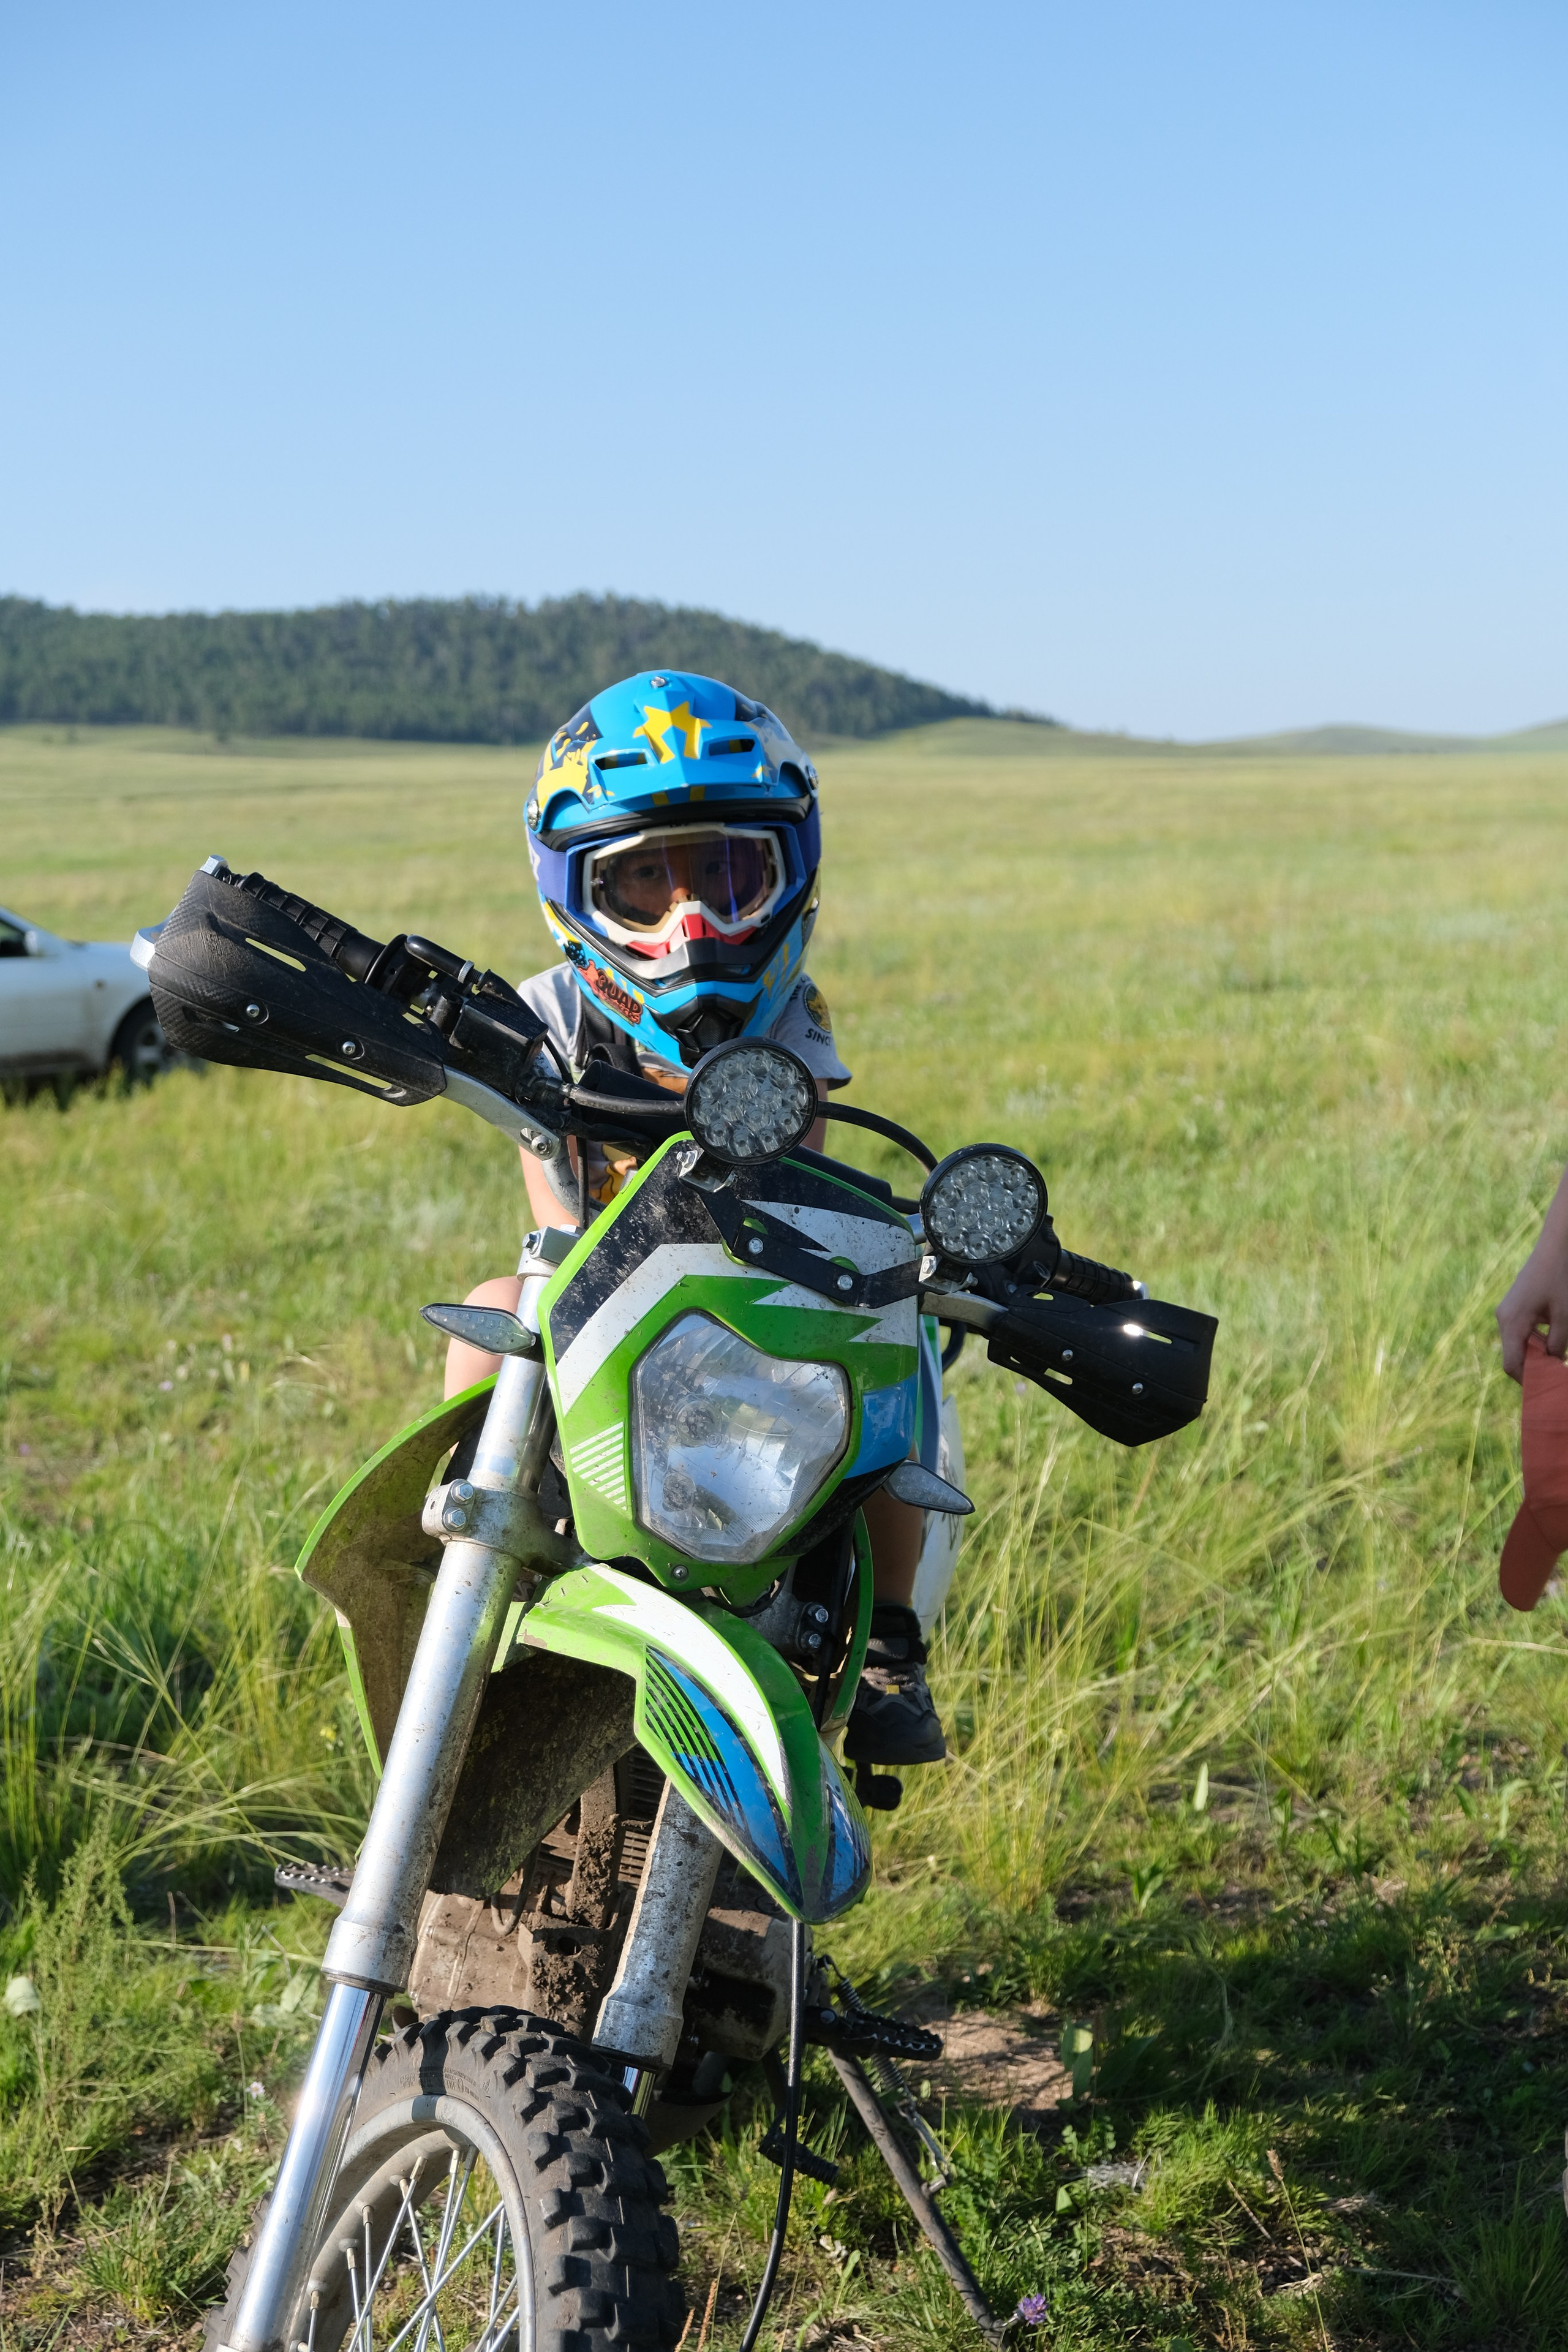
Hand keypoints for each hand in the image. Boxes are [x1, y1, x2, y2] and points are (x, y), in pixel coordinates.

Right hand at [1496, 1244, 1567, 1382]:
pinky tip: (1553, 1337)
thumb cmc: (1560, 1279)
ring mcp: (1507, 1310)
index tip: (1547, 1389)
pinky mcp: (1515, 1304)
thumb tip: (1554, 1364)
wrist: (1556, 1246)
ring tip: (1559, 1356)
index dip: (1528, 1381)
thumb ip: (1557, 1345)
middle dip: (1535, 1367)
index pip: (1513, 1365)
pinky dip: (1535, 1339)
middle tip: (1557, 1374)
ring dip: (1537, 1353)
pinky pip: (1521, 1330)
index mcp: (1512, 1323)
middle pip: (1514, 1355)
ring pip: (1519, 1343)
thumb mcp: (1564, 1317)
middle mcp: (1503, 1318)